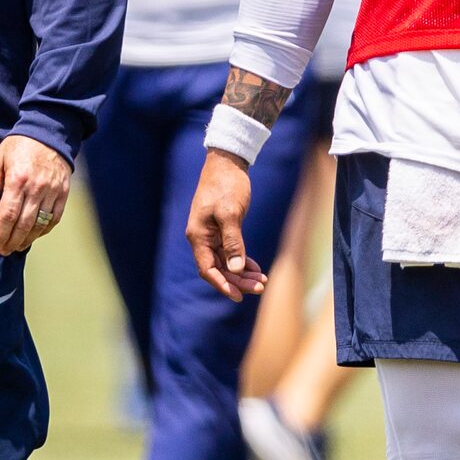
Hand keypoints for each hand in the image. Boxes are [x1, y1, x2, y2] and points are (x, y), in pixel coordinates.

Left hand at [0, 136, 70, 255]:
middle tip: (5, 250)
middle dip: (13, 241)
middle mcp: (36, 188)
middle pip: (24, 224)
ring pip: (40, 224)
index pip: (8, 215)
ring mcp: (52, 191)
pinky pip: (55, 218)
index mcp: (17, 179)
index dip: (1, 234)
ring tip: (18, 246)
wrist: (49, 133)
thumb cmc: (18, 147)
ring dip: (28, 239)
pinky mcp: (63, 192)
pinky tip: (35, 235)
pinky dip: (44, 230)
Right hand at [186, 150, 267, 300]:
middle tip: (259, 287)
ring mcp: (210, 234)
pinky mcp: (220, 229)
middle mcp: (202, 238)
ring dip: (242, 273)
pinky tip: (255, 267)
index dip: (222, 285)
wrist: (227, 163)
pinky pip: (229, 251)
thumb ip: (233, 242)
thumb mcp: (231, 213)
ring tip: (261, 281)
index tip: (238, 296)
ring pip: (225, 261)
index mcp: (198, 235)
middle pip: (218, 268)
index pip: (207, 269)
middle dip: (238, 281)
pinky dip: (241, 260)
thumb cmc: (227, 185)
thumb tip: (236, 269)